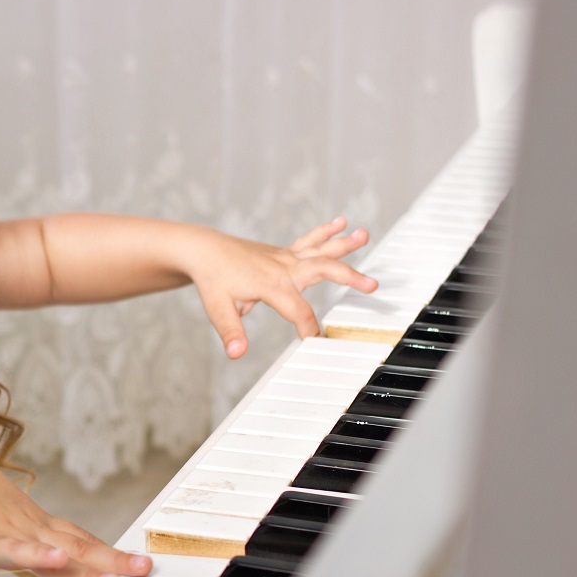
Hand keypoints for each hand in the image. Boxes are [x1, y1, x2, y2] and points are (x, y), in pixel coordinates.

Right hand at [0, 439, 151, 576]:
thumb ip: (11, 536)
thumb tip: (27, 546)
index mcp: (32, 523)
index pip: (78, 540)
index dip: (107, 553)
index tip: (133, 563)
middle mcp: (29, 527)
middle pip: (80, 547)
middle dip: (115, 561)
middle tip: (146, 569)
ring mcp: (9, 531)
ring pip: (57, 551)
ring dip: (91, 565)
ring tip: (121, 576)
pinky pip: (14, 549)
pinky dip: (37, 555)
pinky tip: (57, 559)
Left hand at [192, 216, 377, 358]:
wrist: (204, 250)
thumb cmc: (212, 278)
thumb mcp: (218, 308)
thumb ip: (230, 331)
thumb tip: (236, 353)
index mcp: (271, 284)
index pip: (299, 310)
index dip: (309, 328)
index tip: (316, 341)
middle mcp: (283, 268)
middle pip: (322, 270)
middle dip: (348, 278)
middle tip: (372, 285)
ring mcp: (285, 258)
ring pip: (320, 249)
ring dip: (343, 244)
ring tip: (365, 234)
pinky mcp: (283, 253)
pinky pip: (308, 241)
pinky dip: (325, 232)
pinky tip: (342, 223)